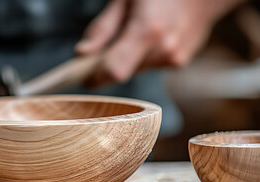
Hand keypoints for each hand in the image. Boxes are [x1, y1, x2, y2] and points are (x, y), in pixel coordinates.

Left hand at [75, 0, 242, 86]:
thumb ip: (103, 27)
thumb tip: (82, 53)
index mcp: (148, 29)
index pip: (114, 71)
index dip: (94, 77)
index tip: (80, 76)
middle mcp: (164, 49)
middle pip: (122, 72)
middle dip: (107, 64)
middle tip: (102, 46)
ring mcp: (175, 57)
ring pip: (135, 69)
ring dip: (127, 58)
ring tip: (133, 31)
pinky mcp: (180, 62)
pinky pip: (150, 65)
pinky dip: (143, 55)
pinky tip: (151, 35)